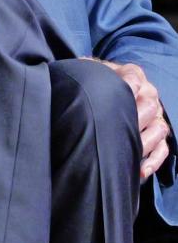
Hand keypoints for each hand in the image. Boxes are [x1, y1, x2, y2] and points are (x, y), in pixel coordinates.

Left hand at [98, 59, 170, 179]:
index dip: (125, 89)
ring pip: (158, 129)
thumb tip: (80, 80)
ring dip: (144, 143)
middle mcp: (149, 93)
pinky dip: (153, 160)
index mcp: (133, 74)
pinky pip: (162, 148)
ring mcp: (155, 115)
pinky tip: (140, 170)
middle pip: (149, 106)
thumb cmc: (92, 82)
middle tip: (115, 131)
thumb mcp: (90, 71)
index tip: (113, 102)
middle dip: (133, 119)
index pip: (134, 79)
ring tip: (127, 153)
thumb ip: (90, 72)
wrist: (98, 90)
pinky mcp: (157, 134)